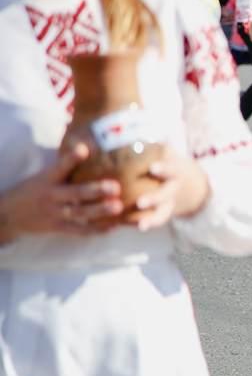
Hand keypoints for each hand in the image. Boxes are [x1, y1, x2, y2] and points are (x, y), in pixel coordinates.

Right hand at [0, 142, 122, 244]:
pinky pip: (78, 230)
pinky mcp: (56, 228)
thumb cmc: (34, 190)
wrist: (8, 214)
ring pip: (79, 212)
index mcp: (47, 179)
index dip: (72, 158)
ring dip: (99, 211)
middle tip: (116, 187)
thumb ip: (64, 167)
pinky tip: (113, 226)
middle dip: (96, 190)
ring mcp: (53, 213)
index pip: (61, 166)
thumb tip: (87, 145)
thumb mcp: (43, 176)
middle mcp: (50, 195)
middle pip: (75, 192)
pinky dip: (96, 230)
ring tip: (117, 206)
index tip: (84, 149)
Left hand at [132, 144, 210, 231]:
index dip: (163, 168)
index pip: (170, 168)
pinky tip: (137, 228)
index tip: (153, 167)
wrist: (197, 189)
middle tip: (141, 202)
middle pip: (166, 194)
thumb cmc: (173, 165)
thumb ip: (152, 139)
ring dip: (153, 219)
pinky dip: (148, 225)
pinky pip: (157, 221)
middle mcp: (174, 188)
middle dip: (155, 198)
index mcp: (174, 170)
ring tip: (141, 225)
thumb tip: (129, 114)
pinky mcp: (166, 214)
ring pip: (163, 213)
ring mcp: (171, 203)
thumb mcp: (168, 152)